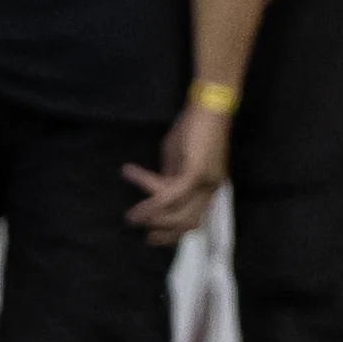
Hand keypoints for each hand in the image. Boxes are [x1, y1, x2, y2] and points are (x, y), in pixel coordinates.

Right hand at [124, 103, 229, 244]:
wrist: (208, 105)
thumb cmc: (193, 127)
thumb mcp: (178, 157)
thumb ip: (169, 176)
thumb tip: (156, 192)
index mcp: (209, 186)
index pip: (194, 219)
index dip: (174, 232)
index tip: (152, 236)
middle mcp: (211, 188)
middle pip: (189, 223)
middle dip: (164, 232)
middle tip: (143, 232)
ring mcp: (206, 182)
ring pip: (178, 213)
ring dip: (154, 218)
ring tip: (131, 216)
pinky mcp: (196, 172)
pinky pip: (170, 195)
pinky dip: (151, 203)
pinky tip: (136, 205)